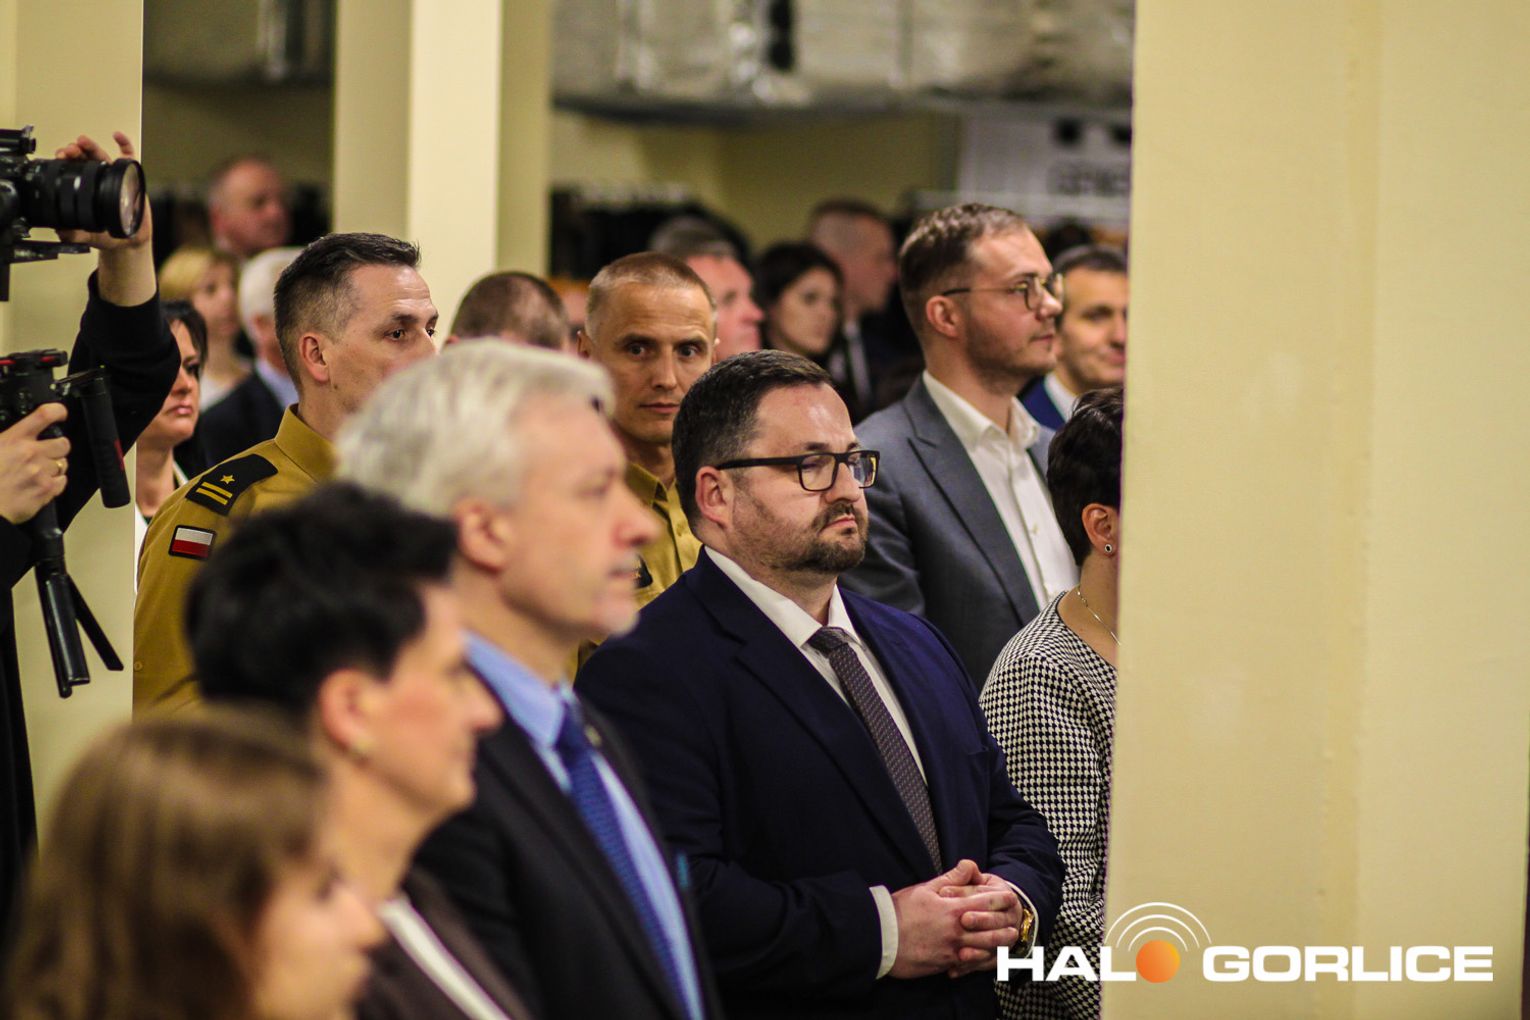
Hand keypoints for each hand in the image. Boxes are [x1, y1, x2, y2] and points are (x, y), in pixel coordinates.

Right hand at [0, 404, 69, 524]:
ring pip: (63, 463)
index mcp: (13, 439)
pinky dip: (55, 483)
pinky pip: (63, 481)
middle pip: (63, 443)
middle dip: (59, 447)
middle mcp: (31, 453)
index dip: (57, 411)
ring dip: (55, 467)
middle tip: (49, 452)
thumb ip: (6, 440)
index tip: (60, 413)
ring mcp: (41, 472)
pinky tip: (41, 484)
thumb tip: (14, 439)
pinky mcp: (47, 490)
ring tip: (38, 472)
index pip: (43, 415)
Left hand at [52, 132, 151, 251]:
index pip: (72, 169)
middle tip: (69, 150)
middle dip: (75, 150)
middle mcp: (98, 178)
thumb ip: (74, 234)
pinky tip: (117, 136)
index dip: (64, 161)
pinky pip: (129, 157)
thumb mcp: (88, 236)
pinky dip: (125, 144)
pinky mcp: (131, 176)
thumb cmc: (109, 235)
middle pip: (84, 158)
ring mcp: (114, 176)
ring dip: (91, 146)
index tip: (59, 157)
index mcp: (85, 188)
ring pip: (101, 155)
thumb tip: (61, 231)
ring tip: (82, 141)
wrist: (130, 241)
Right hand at [888, 859, 1020, 979]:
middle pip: (992, 930)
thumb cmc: (900, 910)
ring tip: (1007, 943)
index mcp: (954, 909)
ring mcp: (953, 950)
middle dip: (1006, 926)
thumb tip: (970, 865)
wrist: (882, 938)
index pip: (987, 903)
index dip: (1002, 900)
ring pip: (985, 950)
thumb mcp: (925, 888)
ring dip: (999, 946)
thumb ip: (951, 878)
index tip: (1011, 897)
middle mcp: (958, 931)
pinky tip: (986, 958)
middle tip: (1015, 924)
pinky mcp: (945, 964)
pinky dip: (982, 961)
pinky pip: (971, 964)